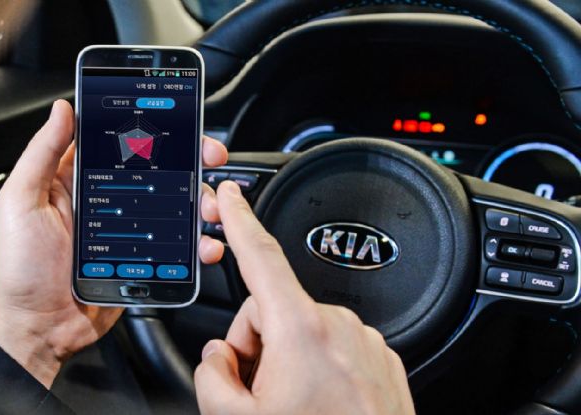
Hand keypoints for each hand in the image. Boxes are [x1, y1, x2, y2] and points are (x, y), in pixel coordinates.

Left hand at [0, 100, 227, 387]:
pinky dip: (201, 244)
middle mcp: (115, 200)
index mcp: (84, 180)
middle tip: (210, 158)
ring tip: (209, 210)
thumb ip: (42, 154)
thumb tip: (62, 110)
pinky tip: (206, 245)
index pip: (126, 144)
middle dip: (194, 161)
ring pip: (180, 206)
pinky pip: (181, 247)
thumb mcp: (22, 201)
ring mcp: (135, 231)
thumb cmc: (21, 268)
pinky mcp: (149, 260)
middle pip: (164, 171)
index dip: (156, 130)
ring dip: (203, 202)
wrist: (39, 327)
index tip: (181, 122)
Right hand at [194, 181, 414, 414]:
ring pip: (304, 330)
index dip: (240, 218)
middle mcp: (339, 327)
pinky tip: (319, 406)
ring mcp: (365, 343)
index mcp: (301, 331)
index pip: (261, 256)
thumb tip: (219, 358)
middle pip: (273, 309)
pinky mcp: (382, 360)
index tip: (231, 193)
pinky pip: (335, 346)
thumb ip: (212, 377)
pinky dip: (318, 369)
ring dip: (288, 361)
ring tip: (292, 405)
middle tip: (258, 391)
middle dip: (255, 344)